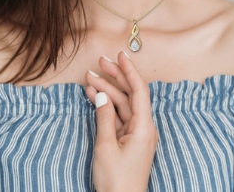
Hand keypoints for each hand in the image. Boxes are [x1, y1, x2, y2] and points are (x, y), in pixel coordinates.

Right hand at [85, 51, 157, 191]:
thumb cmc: (116, 180)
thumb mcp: (105, 146)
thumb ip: (104, 118)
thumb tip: (100, 96)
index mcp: (144, 127)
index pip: (139, 91)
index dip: (130, 71)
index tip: (120, 55)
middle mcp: (144, 128)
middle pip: (130, 95)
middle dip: (115, 77)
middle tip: (99, 62)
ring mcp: (137, 135)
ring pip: (122, 106)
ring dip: (107, 91)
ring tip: (88, 77)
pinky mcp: (129, 142)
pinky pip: (119, 118)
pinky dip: (106, 107)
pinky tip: (93, 96)